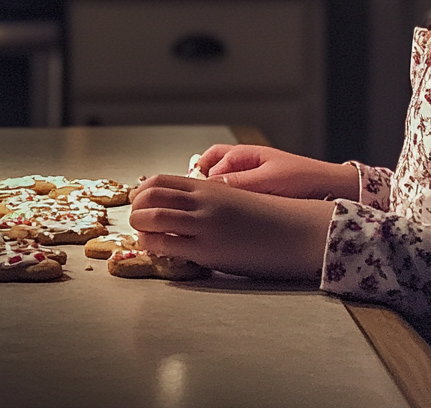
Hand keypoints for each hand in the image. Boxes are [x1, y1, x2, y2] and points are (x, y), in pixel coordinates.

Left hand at [130, 174, 333, 278]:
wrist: (295, 230)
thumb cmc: (271, 216)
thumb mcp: (238, 198)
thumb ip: (212, 199)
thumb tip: (190, 207)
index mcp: (210, 186)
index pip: (162, 180)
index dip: (142, 190)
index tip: (137, 199)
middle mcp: (204, 201)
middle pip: (152, 195)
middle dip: (136, 207)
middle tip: (135, 217)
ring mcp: (204, 225)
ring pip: (154, 217)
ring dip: (139, 224)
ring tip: (139, 232)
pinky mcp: (208, 250)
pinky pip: (167, 244)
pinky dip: (151, 244)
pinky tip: (152, 247)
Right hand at [192, 144, 358, 200]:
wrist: (328, 187)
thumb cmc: (303, 177)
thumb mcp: (269, 180)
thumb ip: (240, 183)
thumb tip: (210, 187)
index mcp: (245, 154)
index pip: (209, 161)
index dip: (196, 176)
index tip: (189, 193)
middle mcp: (244, 165)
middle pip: (210, 172)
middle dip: (200, 187)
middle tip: (194, 204)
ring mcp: (250, 180)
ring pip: (221, 188)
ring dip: (213, 198)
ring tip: (209, 213)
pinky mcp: (256, 196)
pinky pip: (234, 199)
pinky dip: (227, 206)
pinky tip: (227, 220)